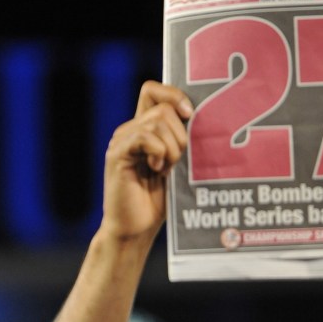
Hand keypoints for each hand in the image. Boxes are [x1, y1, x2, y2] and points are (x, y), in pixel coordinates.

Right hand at [100, 80, 192, 244]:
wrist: (135, 230)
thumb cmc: (158, 203)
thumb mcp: (178, 168)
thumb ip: (183, 144)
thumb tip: (205, 123)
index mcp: (144, 129)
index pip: (153, 91)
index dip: (174, 95)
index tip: (190, 115)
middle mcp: (131, 130)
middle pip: (163, 108)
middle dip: (180, 134)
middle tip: (177, 161)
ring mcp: (122, 141)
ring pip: (156, 123)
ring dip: (171, 148)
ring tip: (166, 170)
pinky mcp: (117, 155)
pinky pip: (144, 137)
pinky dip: (158, 153)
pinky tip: (156, 170)